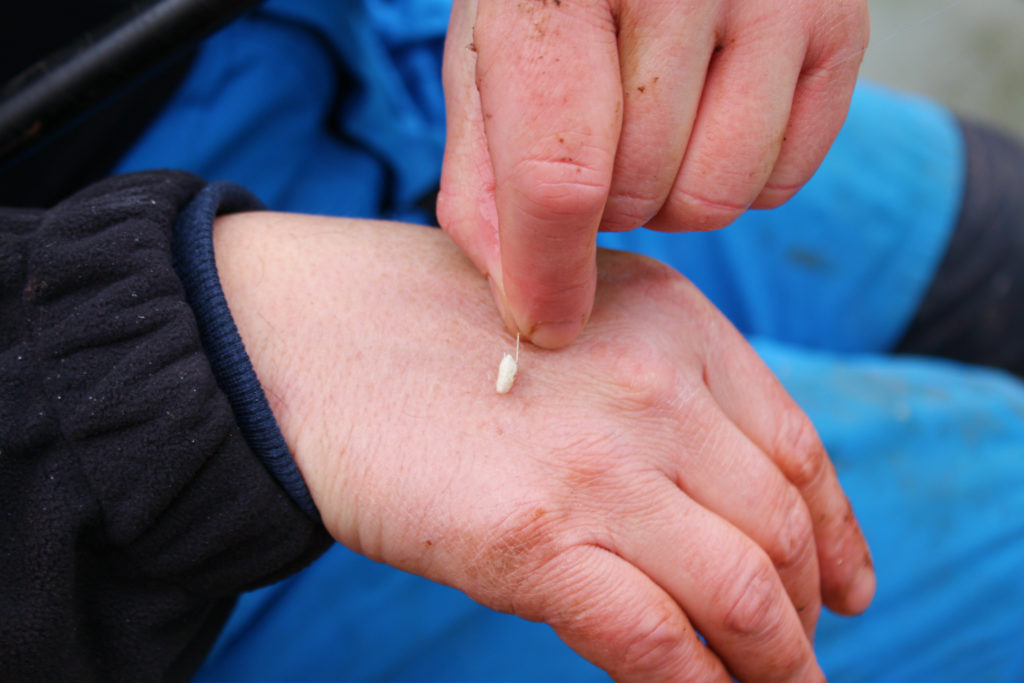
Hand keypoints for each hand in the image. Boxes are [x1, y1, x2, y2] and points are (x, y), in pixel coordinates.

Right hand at [213, 212, 873, 681]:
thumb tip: (711, 492)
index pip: (796, 449)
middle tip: (804, 656)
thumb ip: (654, 385)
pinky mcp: (535, 541)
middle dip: (806, 611)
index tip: (849, 586)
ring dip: (775, 664)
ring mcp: (602, 467)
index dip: (838, 531)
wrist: (308, 334)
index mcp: (676, 326)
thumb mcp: (573, 316)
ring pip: (743, 596)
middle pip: (780, 529)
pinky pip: (658, 645)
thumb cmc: (425, 329)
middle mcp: (658, 391)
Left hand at [437, 0, 869, 347]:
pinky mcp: (840, 26)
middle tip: (597, 147)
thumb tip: (523, 301)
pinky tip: (709, 116)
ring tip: (652, 132)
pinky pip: (784, 182)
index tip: (543, 324)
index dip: (547, 270)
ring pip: (718, 199)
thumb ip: (486, 176)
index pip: (559, 171)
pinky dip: (737, 175)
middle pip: (639, 194)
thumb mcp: (489, 58)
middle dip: (605, 203)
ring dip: (671, 197)